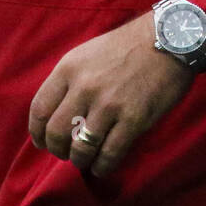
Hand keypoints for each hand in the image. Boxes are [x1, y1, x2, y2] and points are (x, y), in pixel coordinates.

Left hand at [27, 12, 193, 179]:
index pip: (40, 109)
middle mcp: (85, 87)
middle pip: (56, 133)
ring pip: (81, 149)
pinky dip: (102, 166)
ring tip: (85, 159)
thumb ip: (69, 81)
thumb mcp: (87, 54)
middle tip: (66, 153)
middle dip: (58, 150)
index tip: (43, 142)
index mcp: (69, 68)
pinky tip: (102, 165)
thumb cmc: (125, 46)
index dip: (37, 133)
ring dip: (80, 160)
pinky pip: (109, 155)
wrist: (167, 38)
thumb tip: (55, 114)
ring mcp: (109, 105)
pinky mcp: (133, 120)